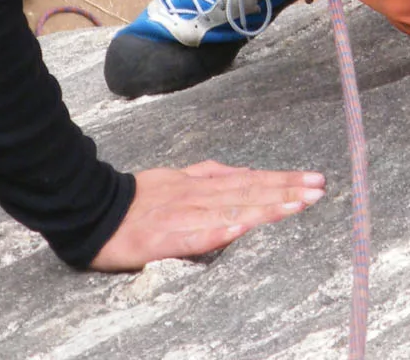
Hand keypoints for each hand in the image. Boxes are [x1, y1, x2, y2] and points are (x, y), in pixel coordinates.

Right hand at [90, 160, 326, 271]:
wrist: (89, 210)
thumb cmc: (136, 198)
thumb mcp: (175, 177)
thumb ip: (208, 175)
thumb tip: (240, 171)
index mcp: (200, 183)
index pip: (250, 180)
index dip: (282, 179)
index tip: (313, 180)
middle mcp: (197, 196)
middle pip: (249, 191)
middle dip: (287, 190)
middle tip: (320, 189)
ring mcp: (183, 215)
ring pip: (231, 209)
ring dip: (266, 206)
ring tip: (297, 204)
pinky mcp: (165, 238)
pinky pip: (196, 236)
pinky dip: (220, 231)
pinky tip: (242, 229)